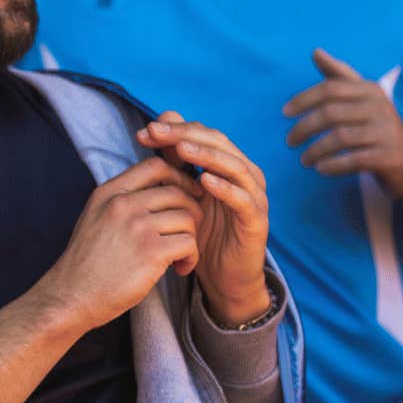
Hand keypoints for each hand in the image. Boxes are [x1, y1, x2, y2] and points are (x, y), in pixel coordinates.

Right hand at [42, 157, 203, 329]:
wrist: (72, 296)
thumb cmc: (87, 262)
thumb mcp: (96, 217)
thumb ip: (123, 200)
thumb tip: (161, 189)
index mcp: (109, 192)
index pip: (155, 165)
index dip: (179, 177)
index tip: (186, 195)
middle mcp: (122, 204)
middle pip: (177, 191)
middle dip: (192, 211)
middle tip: (188, 232)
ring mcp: (136, 227)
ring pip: (187, 218)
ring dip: (192, 239)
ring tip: (181, 257)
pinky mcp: (150, 251)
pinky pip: (189, 243)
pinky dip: (191, 257)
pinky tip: (180, 269)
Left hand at [137, 112, 271, 326]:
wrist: (223, 277)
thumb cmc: (201, 231)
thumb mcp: (182, 193)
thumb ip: (173, 162)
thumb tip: (154, 126)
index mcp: (228, 164)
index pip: (204, 134)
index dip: (176, 129)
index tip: (145, 131)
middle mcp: (245, 175)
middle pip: (219, 143)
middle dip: (186, 135)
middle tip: (157, 132)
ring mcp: (254, 197)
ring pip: (235, 166)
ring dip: (207, 155)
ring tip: (180, 149)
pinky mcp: (257, 221)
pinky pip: (244, 200)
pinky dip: (226, 188)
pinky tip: (205, 181)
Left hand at [284, 48, 402, 198]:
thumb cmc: (375, 125)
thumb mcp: (361, 98)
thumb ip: (339, 75)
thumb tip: (315, 51)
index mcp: (370, 90)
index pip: (330, 89)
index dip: (304, 99)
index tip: (284, 113)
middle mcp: (380, 107)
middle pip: (331, 114)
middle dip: (304, 128)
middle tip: (290, 141)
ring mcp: (387, 132)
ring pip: (340, 138)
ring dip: (315, 150)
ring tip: (303, 160)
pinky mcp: (390, 156)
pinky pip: (355, 160)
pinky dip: (333, 165)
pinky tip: (321, 169)